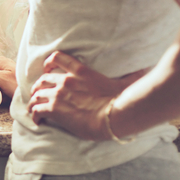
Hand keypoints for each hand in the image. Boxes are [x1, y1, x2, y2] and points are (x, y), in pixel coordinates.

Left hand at [27, 52, 147, 140]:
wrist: (116, 115)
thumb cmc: (124, 100)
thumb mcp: (126, 81)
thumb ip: (130, 73)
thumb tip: (146, 69)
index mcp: (81, 71)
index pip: (57, 58)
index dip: (48, 64)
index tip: (46, 70)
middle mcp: (67, 80)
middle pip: (43, 79)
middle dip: (38, 87)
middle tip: (37, 95)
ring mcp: (59, 94)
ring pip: (37, 94)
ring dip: (33, 101)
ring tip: (34, 109)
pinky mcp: (55, 109)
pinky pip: (37, 109)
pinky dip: (35, 115)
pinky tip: (37, 121)